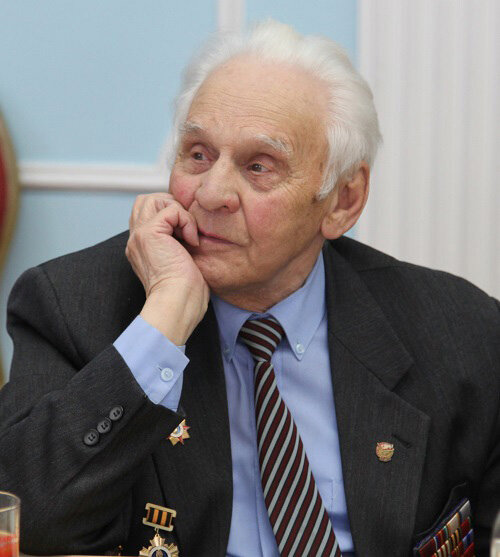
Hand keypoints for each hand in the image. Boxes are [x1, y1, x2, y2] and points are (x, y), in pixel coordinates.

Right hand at [126, 193, 209, 344]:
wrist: (178, 304)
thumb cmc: (185, 294)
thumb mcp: (181, 264)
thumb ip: (178, 245)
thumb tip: (193, 234)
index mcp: (141, 247)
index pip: (148, 214)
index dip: (171, 216)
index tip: (187, 236)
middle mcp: (136, 239)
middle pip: (147, 200)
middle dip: (172, 207)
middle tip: (187, 230)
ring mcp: (139, 235)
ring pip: (155, 199)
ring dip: (178, 211)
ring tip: (188, 234)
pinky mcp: (149, 233)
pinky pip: (171, 209)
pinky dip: (186, 221)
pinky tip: (191, 241)